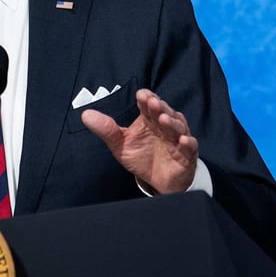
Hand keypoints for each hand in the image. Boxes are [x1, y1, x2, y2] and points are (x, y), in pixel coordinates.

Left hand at [81, 88, 198, 193]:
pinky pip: (190, 147)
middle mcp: (165, 126)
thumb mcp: (120, 144)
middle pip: (164, 112)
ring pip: (178, 126)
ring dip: (172, 122)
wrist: (157, 181)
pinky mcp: (187, 154)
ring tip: (163, 119)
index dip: (146, 99)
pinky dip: (187, 142)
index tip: (141, 95)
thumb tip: (85, 114)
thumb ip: (106, 129)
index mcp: (149, 119)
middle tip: (152, 103)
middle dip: (159, 107)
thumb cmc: (141, 157)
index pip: (148, 105)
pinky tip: (183, 140)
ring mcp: (177, 139)